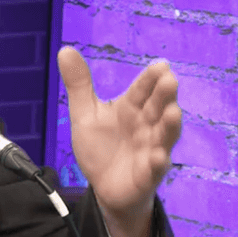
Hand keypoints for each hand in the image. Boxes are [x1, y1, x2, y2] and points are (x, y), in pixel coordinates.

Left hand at [58, 46, 181, 219]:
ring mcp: (151, 149)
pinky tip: (158, 156)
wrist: (104, 187)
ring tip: (172, 112)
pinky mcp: (148, 174)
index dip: (150, 78)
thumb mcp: (85, 114)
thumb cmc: (101, 147)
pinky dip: (158, 161)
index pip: (142, 90)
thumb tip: (65, 49)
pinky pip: (156, 167)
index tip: (161, 65)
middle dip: (165, 95)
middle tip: (170, 80)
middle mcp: (146, 126)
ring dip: (169, 125)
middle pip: (157, 108)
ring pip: (164, 135)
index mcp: (131, 108)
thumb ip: (79, 84)